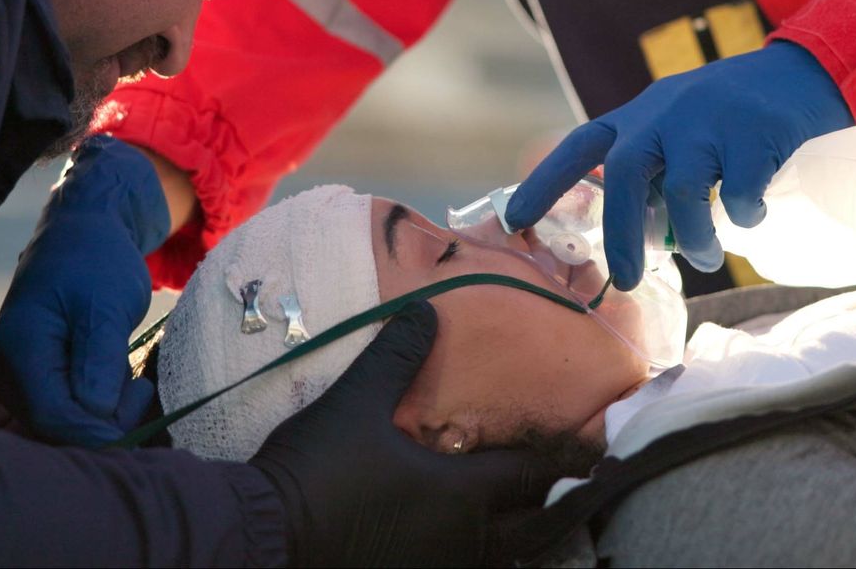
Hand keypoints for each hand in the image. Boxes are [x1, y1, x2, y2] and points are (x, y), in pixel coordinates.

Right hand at [0, 135, 170, 446]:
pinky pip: (62, 410)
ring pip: (61, 423)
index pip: (55, 416)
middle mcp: (6, 370)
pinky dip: (93, 402)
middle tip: (140, 387)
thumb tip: (95, 414)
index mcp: (20, 348)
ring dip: (101, 412)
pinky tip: (112, 375)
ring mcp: (14, 377)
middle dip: (104, 420)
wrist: (83, 234)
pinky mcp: (29, 379)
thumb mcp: (107, 306)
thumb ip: (99, 361)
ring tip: (126, 373)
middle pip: (55, 427)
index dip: (101, 427)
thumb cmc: (97, 261)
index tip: (141, 398)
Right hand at [251, 302, 555, 566]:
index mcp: (461, 496)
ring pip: (501, 552)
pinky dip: (481, 548)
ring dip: (518, 528)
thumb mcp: (356, 402)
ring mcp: (436, 565)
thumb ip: (398, 356)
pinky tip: (466, 532)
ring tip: (529, 506)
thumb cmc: (317, 469)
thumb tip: (427, 312)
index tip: (594, 444)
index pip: (531, 474)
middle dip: (553, 501)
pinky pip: (464, 564)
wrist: (261, 537)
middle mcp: (462, 539)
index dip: (563, 456)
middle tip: (577, 479)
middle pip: (531, 524)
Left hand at [507, 42, 851, 289]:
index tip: (514, 221)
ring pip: (684, 189)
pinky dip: (742, 215)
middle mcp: (666, 113)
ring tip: (705, 256)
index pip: (581, 147)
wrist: (804, 73)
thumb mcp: (679, 127)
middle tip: (627, 280)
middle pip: (625, 173)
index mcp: (641, 116)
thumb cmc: (732, 113)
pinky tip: (751, 217)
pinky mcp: (755, 131)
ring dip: (692, 236)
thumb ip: (653, 169)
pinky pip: (739, 191)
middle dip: (620, 234)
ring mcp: (710, 119)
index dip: (544, 184)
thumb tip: (633, 235)